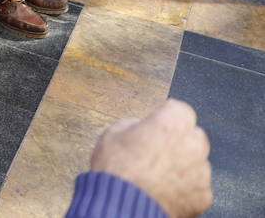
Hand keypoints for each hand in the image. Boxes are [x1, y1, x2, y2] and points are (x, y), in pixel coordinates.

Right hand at [88, 99, 211, 217]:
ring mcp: (201, 171)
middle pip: (193, 135)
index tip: (158, 123)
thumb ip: (134, 125)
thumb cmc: (116, 170)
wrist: (122, 207)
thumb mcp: (112, 133)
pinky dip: (185, 187)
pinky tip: (165, 189)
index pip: (180, 109)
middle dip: (179, 140)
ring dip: (183, 164)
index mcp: (172, 123)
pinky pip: (197, 185)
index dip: (166, 117)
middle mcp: (193, 144)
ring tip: (159, 174)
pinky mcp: (203, 195)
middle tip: (157, 150)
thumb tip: (140, 129)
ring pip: (197, 161)